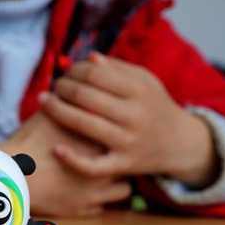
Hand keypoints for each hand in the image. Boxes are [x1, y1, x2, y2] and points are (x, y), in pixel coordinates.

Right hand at [0, 110, 130, 216]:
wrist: (12, 173)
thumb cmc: (29, 141)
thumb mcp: (48, 114)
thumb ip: (67, 101)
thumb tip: (74, 88)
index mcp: (99, 141)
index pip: (122, 132)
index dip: (118, 128)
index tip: (111, 125)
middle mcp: (105, 168)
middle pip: (128, 160)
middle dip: (123, 155)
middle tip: (114, 146)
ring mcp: (95, 192)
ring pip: (124, 188)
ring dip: (116, 180)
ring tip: (106, 172)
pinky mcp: (82, 209)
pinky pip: (102, 206)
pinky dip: (98, 198)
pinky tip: (88, 189)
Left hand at [41, 52, 218, 188]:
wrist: (181, 143)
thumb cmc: (154, 106)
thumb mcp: (145, 81)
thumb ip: (118, 68)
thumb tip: (89, 58)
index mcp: (139, 91)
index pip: (95, 74)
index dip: (74, 70)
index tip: (68, 72)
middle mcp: (134, 115)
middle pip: (85, 96)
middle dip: (62, 88)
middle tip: (54, 87)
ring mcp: (128, 142)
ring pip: (84, 124)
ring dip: (57, 111)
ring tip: (44, 103)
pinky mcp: (123, 165)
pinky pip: (94, 166)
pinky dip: (73, 159)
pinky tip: (57, 148)